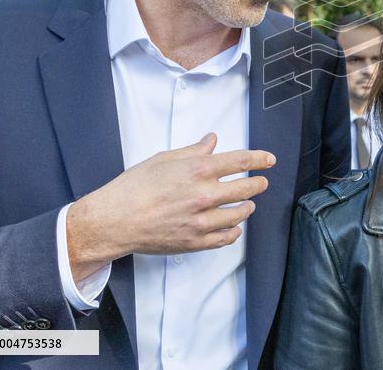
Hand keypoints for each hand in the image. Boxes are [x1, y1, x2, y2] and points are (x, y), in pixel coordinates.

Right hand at [66, 133, 272, 281]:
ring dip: (247, 207)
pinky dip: (234, 231)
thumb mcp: (163, 159)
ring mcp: (202, 221)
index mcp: (197, 170)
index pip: (241, 162)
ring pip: (240, 214)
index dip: (259, 159)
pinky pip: (226, 238)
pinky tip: (233, 226)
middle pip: (247, 188)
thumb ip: (193, 150)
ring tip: (246, 204)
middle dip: (258, 183)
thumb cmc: (134, 187)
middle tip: (261, 182)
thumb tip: (212, 141)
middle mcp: (204, 195)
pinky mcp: (196, 242)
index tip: (268, 160)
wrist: (114, 220)